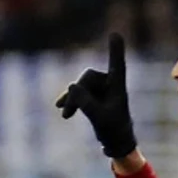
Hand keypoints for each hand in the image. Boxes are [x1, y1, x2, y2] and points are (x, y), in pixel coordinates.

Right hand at [55, 32, 138, 158]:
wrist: (116, 143)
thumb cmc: (113, 130)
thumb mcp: (98, 117)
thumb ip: (85, 102)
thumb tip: (71, 85)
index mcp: (118, 87)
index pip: (117, 65)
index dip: (115, 50)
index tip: (115, 34)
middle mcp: (110, 83)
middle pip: (88, 79)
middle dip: (76, 94)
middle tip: (66, 113)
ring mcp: (101, 88)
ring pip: (81, 86)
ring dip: (71, 99)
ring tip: (65, 115)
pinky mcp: (93, 95)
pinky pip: (78, 92)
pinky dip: (70, 99)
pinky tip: (59, 106)